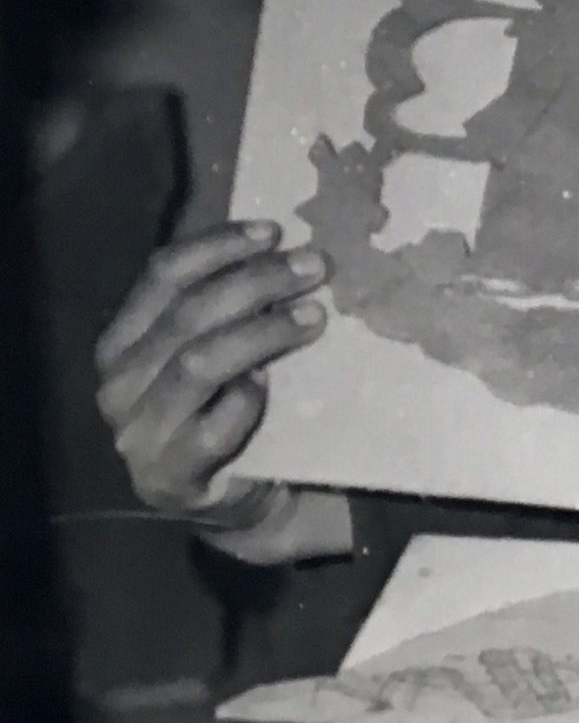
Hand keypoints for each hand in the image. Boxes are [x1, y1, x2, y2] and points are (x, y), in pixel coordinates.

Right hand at [93, 222, 328, 517]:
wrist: (242, 491)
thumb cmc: (231, 404)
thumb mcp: (223, 344)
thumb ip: (230, 304)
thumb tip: (284, 244)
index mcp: (123, 341)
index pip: (162, 275)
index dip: (219, 245)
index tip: (275, 231)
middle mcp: (118, 384)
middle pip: (187, 314)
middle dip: (257, 282)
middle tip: (315, 267)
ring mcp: (138, 434)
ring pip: (198, 364)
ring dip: (263, 333)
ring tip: (315, 318)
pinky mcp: (169, 476)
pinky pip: (211, 429)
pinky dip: (245, 401)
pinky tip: (270, 385)